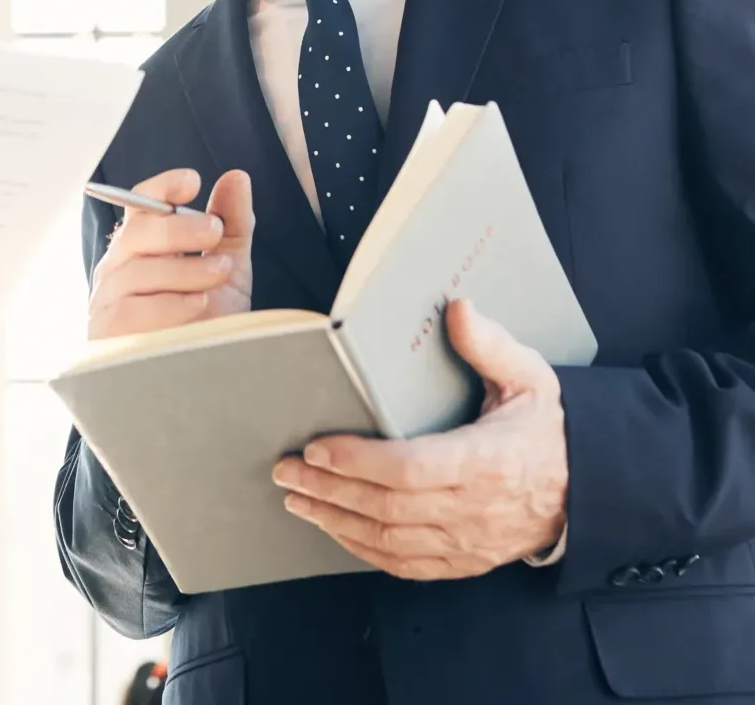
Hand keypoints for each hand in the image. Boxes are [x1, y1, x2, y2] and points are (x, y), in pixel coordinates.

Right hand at [87, 168, 253, 340]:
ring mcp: (109, 299)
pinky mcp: (110, 333)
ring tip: (218, 273)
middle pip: (137, 232)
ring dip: (185, 269)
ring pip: (139, 271)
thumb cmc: (206, 321)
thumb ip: (232, 224)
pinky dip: (172, 305)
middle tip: (214, 230)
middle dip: (179, 227)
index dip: (162, 188)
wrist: (199, 380)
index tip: (192, 182)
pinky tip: (198, 305)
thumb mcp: (228, 268)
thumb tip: (238, 177)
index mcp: (141, 244)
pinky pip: (137, 310)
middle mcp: (118, 266)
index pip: (140, 203)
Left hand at [271, 299, 567, 578]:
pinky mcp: (464, 561)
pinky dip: (363, 550)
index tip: (316, 447)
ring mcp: (469, 542)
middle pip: (388, 507)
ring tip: (295, 498)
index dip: (360, 461)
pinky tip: (333, 528)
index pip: (412, 468)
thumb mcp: (530, 377)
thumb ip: (490, 345)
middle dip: (329, 490)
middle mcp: (474, 510)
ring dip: (336, 521)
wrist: (587, 490)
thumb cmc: (549, 429)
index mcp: (487, 461)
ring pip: (389, 541)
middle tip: (284, 470)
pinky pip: (406, 565)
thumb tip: (456, 308)